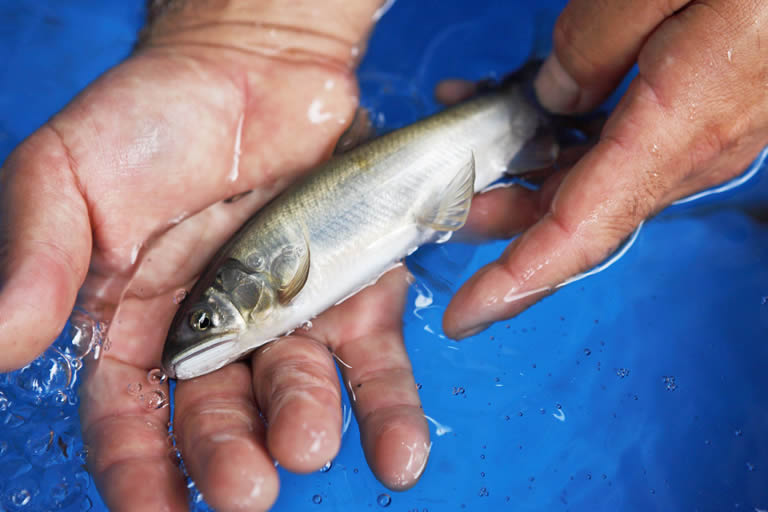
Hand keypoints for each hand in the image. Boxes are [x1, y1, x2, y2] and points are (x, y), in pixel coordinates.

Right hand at [0, 1, 428, 509]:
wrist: (254, 61)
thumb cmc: (152, 115)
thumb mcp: (68, 175)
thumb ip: (41, 259)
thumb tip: (0, 343)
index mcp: (135, 321)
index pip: (129, 416)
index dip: (139, 469)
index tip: (154, 511)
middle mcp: (215, 332)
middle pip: (219, 416)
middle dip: (229, 455)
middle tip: (247, 486)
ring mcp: (290, 316)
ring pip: (299, 392)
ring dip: (306, 427)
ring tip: (311, 446)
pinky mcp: (354, 292)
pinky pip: (372, 357)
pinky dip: (387, 405)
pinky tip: (400, 453)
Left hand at [442, 0, 767, 337]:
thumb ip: (594, 44)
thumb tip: (553, 94)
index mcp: (677, 128)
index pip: (578, 234)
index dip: (515, 281)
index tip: (464, 316)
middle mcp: (689, 151)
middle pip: (574, 214)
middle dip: (500, 215)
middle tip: (445, 200)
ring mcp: (698, 137)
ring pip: (593, 180)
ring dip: (524, 167)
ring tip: (471, 131)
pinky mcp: (701, 115)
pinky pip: (621, 145)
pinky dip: (564, 134)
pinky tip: (530, 98)